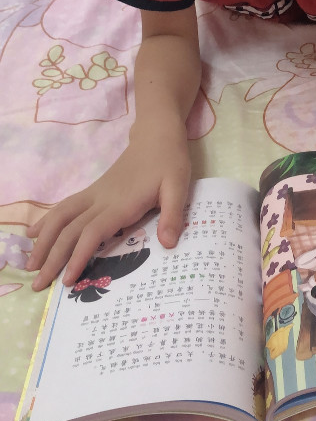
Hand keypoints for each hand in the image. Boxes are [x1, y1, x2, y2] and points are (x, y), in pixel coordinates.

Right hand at [26, 124, 190, 290]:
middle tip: (39, 285)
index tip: (67, 281)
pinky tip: (34, 234)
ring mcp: (94, 194)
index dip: (78, 256)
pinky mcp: (93, 191)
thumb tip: (168, 244)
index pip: (92, 232)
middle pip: (69, 229)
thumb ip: (172, 216)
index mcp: (121, 204)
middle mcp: (101, 200)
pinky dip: (47, 221)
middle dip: (52, 257)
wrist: (156, 135)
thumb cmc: (169, 163)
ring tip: (30, 265)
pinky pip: (65, 207)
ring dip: (44, 240)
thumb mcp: (178, 187)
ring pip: (61, 216)